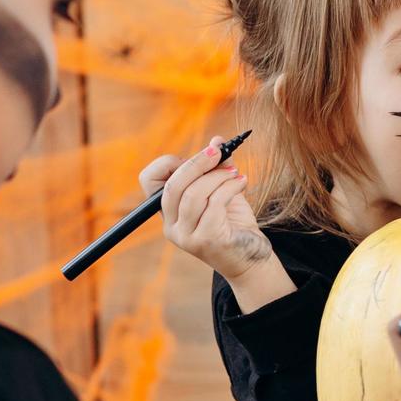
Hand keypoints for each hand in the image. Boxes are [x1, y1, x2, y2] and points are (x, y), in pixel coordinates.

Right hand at [138, 136, 278, 289]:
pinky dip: (230, 186)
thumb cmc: (233, 223)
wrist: (252, 259)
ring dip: (218, 176)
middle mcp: (171, 226)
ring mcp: (186, 236)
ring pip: (194, 194)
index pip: (148, 180)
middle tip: (219, 151)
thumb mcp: (222, 190)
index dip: (167, 162)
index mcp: (167, 212)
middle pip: (173, 185)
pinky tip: (242, 181)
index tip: (195, 155)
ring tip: (235, 173)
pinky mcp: (206, 241)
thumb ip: (216, 167)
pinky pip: (214, 204)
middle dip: (198, 162)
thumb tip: (217, 140)